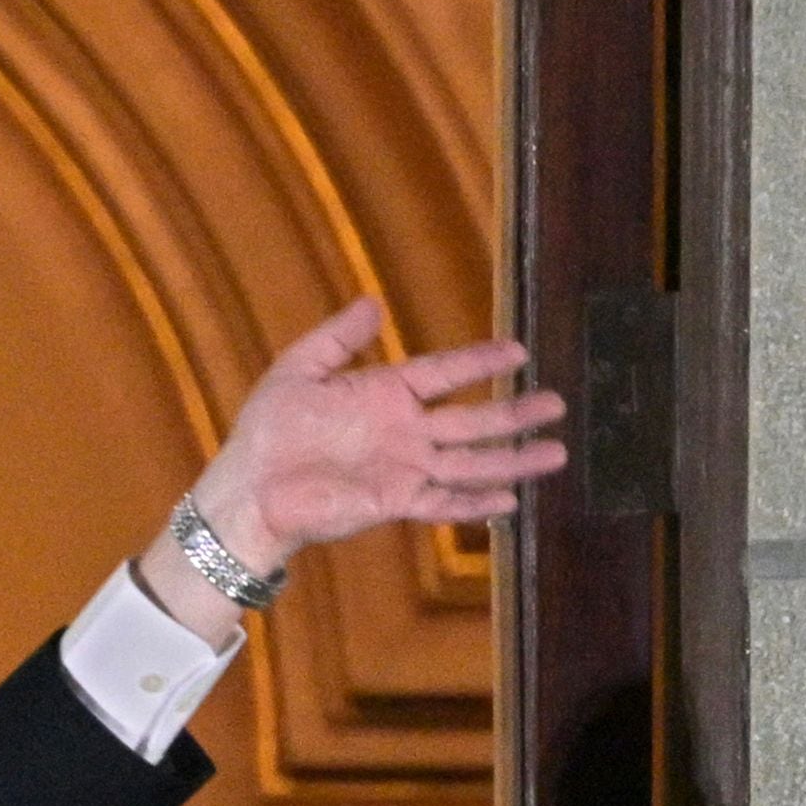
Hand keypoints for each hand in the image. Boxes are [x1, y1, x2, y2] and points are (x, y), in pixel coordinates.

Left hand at [189, 297, 567, 570]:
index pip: (444, 373)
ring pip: (470, 462)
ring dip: (512, 459)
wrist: (247, 489)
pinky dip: (474, 503)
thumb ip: (337, 339)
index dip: (480, 362)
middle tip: (558, 403)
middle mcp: (403, 431)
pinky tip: (511, 501)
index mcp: (384, 393)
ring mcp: (403, 469)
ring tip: (557, 452)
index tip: (520, 352)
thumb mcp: (297, 371)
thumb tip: (373, 301)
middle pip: (472, 420)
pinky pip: (442, 503)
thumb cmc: (267, 431)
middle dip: (515, 413)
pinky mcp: (393, 502)